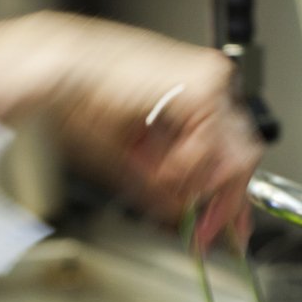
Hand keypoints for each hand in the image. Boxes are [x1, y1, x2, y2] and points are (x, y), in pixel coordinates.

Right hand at [0, 12, 263, 248]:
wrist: (57, 68)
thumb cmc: (78, 98)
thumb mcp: (133, 157)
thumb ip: (166, 187)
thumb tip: (184, 214)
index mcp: (197, 93)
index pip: (234, 152)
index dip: (230, 198)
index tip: (225, 229)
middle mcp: (212, 84)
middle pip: (244, 156)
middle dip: (225, 203)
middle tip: (205, 232)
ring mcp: (212, 84)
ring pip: (237, 157)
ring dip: (199, 187)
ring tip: (161, 187)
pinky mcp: (202, 89)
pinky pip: (210, 149)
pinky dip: (183, 168)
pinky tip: (157, 167)